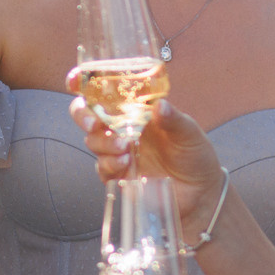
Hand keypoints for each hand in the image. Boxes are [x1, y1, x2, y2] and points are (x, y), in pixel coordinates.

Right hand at [65, 76, 225, 222]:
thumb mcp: (189, 133)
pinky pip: (102, 168)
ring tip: (125, 149)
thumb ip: (173, 119)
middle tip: (94, 124)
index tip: (74, 81)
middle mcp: (124, 128)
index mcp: (137, 110)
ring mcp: (119, 152)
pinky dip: (108, 165)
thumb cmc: (195, 156)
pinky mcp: (119, 175)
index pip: (107, 92)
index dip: (85, 84)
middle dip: (83, 116)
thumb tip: (159, 106)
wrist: (200, 194)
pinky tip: (125, 165)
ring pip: (93, 141)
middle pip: (88, 115)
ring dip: (103, 143)